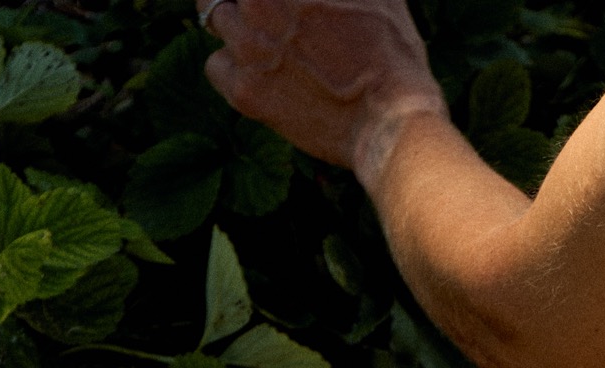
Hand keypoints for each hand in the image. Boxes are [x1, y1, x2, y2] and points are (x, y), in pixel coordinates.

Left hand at [200, 0, 447, 181]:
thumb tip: (327, 1)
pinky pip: (214, 65)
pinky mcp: (244, 90)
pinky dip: (229, 65)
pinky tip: (253, 70)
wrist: (389, 118)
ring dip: (232, 22)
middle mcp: (260, 3)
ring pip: (213, 15)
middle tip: (258, 9)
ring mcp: (248, 45)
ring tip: (256, 36)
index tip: (280, 6)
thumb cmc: (391, 52)